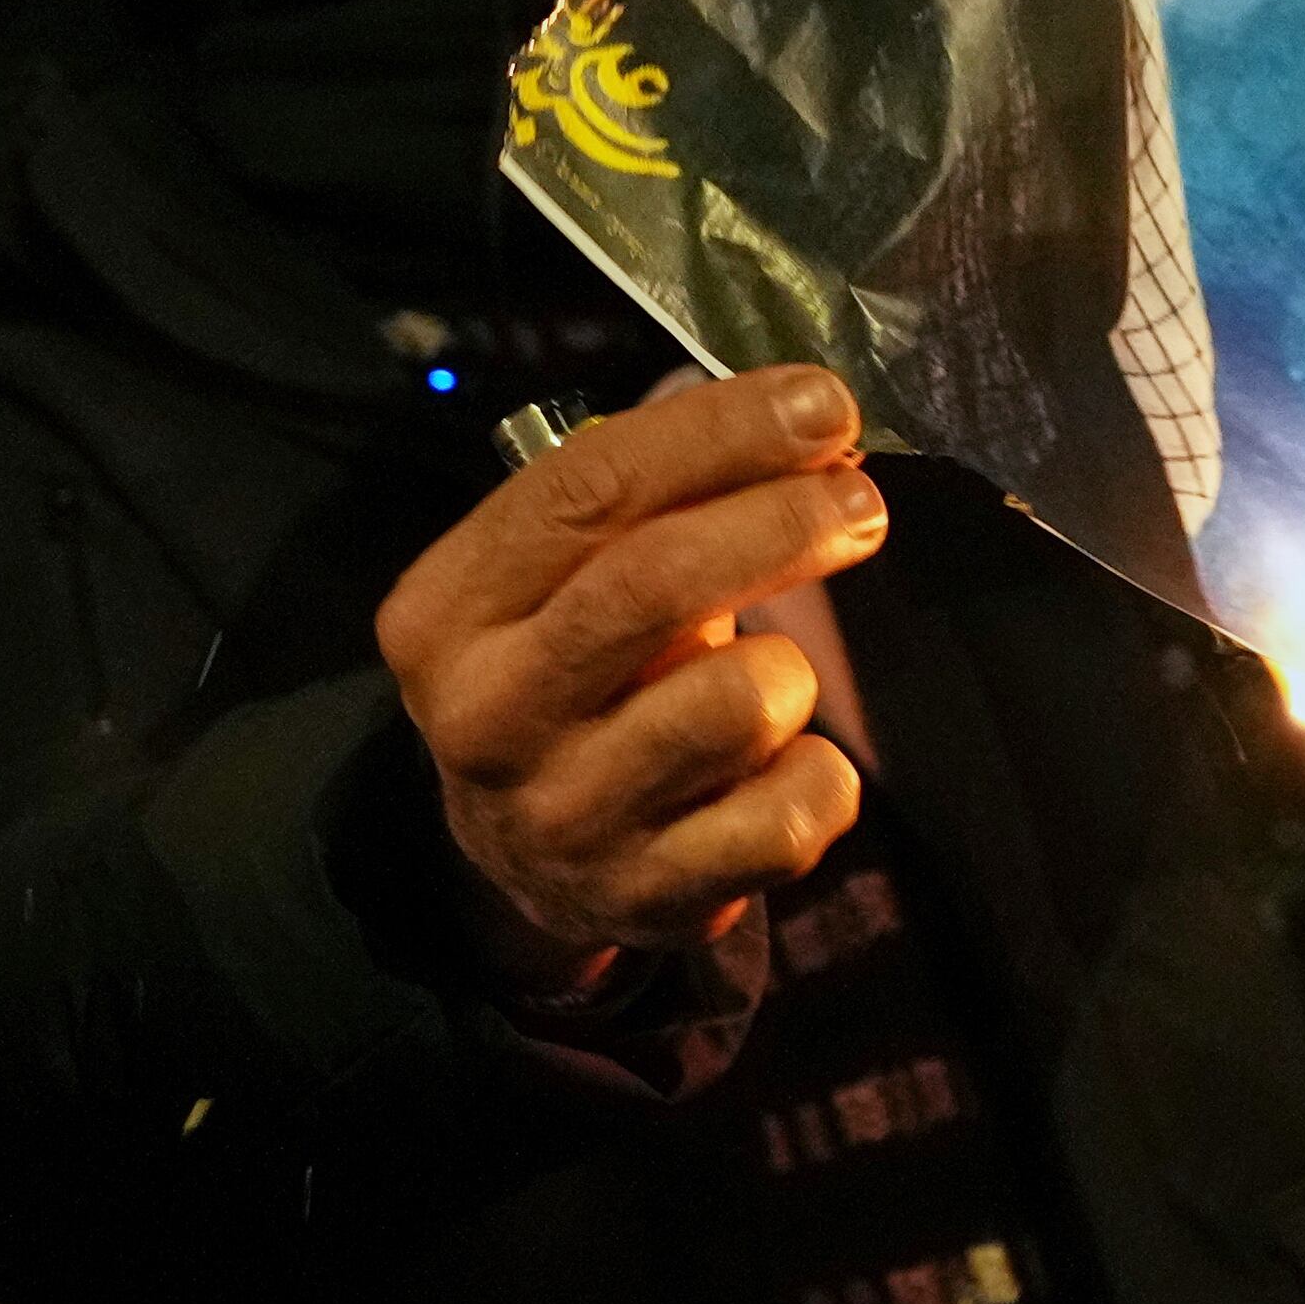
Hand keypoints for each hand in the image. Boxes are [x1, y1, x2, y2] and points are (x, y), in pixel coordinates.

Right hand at [375, 365, 884, 988]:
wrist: (528, 862)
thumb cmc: (576, 672)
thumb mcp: (563, 579)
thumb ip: (655, 499)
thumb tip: (809, 424)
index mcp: (446, 613)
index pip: (587, 490)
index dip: (721, 433)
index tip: (823, 403)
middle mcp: (485, 718)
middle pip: (655, 582)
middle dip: (782, 523)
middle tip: (858, 501)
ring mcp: (563, 819)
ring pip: (740, 701)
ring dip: (789, 673)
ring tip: (770, 680)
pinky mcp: (647, 899)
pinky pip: (789, 813)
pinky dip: (816, 776)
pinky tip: (781, 768)